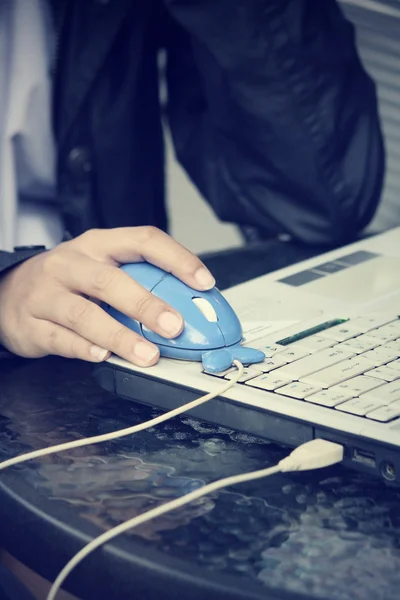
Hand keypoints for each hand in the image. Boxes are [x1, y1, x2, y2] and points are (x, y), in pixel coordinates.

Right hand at [0, 227, 214, 365]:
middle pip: (110, 280)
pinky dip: (83, 349)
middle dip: (146, 305)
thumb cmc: (68, 280)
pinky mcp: (32, 324)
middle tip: (175, 326)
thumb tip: (187, 307)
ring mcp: (47, 294)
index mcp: (97, 245)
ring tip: (148, 354)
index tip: (204, 281)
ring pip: (84, 314)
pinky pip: (60, 338)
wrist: (9, 292)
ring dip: (120, 336)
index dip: (177, 259)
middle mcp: (71, 264)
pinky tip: (103, 357)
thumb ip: (138, 282)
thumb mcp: (100, 267)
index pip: (142, 240)